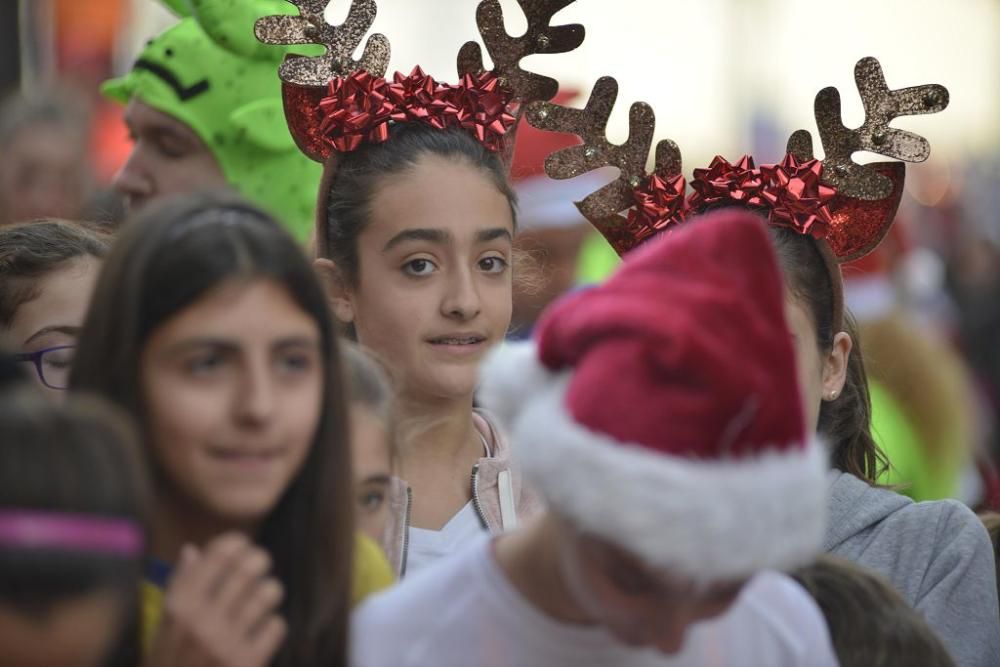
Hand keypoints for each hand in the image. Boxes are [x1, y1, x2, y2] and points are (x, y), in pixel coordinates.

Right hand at [145, 533, 285, 666]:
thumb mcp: (162, 627)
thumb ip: (179, 587)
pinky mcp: (247, 663)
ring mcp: (225, 643)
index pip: (219, 554)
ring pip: (268, 593)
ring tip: (262, 598)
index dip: (237, 543)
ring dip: (269, 592)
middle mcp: (201, 621)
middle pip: (249, 567)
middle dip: (259, 561)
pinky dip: (272, 626)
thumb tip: (192, 550)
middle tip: (259, 565)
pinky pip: (276, 626)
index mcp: (178, 606)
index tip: (242, 546)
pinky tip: (260, 633)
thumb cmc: (168, 665)